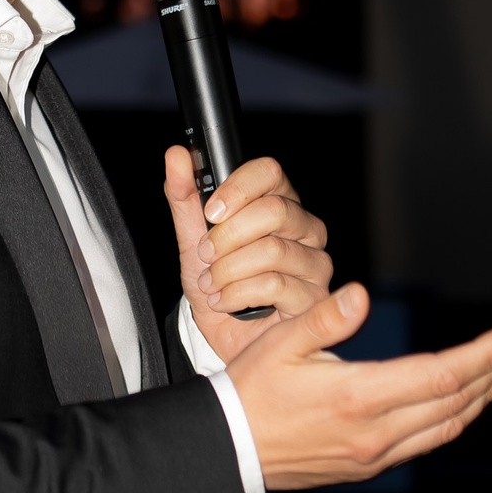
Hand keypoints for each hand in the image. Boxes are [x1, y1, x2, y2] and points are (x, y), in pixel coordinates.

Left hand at [165, 146, 333, 366]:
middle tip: (205, 255)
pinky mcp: (315, 297)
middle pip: (274, 210)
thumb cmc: (215, 284)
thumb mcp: (191, 239)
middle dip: (227, 236)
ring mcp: (315, 263)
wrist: (220, 336)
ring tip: (211, 283)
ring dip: (227, 269)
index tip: (210, 211)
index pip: (270, 172)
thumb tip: (176, 155)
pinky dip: (236, 294)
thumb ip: (185, 197)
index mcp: (278, 203)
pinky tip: (224, 301)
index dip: (237, 188)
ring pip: (271, 250)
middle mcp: (304, 229)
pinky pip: (274, 285)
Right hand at [225, 282, 491, 488]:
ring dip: (482, 397)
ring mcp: (375, 454)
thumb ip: (326, 319)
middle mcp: (376, 431)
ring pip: (447, 426)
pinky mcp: (369, 465)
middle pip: (455, 401)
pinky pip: (426, 442)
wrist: (229, 450)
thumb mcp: (279, 343)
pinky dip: (455, 418)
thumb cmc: (250, 389)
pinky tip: (463, 402)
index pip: (442, 374)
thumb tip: (362, 295)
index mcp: (358, 395)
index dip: (483, 355)